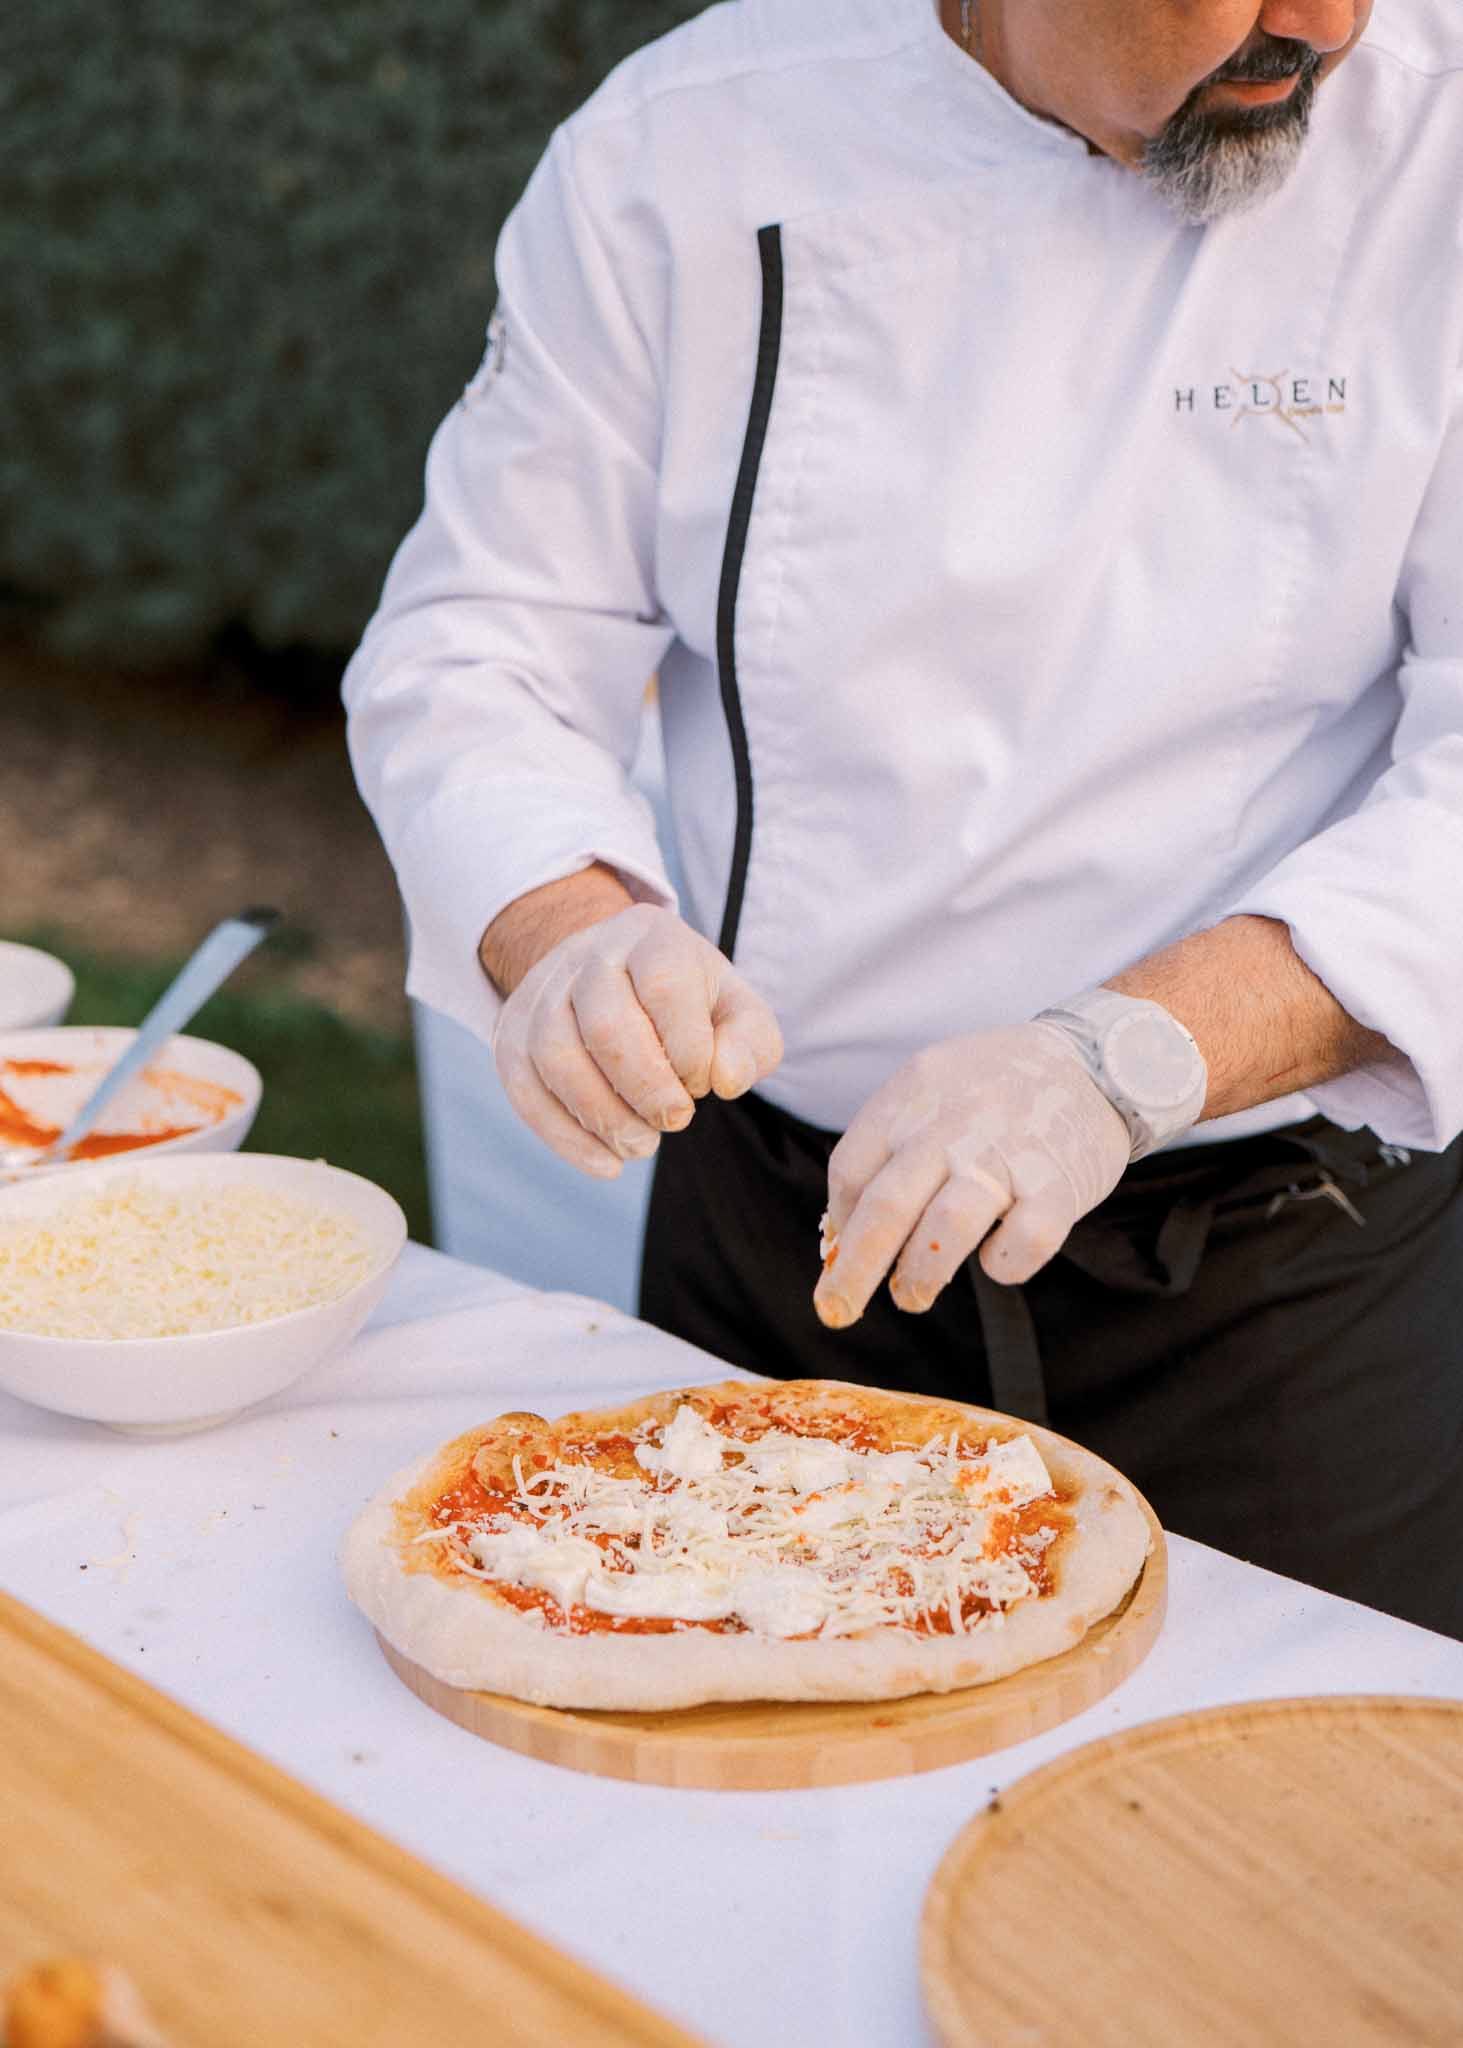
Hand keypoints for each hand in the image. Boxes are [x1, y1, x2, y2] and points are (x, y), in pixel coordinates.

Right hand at [493, 904, 782, 1176]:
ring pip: (557, 1056)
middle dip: (646, 1089)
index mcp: (651, 937)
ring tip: (642, 1144)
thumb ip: (750, 1043)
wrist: (612, 973)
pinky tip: (606, 1163)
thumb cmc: (687, 1002)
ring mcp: (542, 993)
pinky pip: (525, 1088)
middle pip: (606, 1025)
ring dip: (604, 1116)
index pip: (665, 987)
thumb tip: (726, 1081)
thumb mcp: (734, 1008)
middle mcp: (589, 955)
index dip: (688, 1051)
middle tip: (675, 1121)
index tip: (702, 1082)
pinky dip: (565, 1137)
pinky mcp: (512, 1034)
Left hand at [813, 1024, 1130, 1325]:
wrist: (1097, 1060)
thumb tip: (844, 1229)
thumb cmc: (999, 1087)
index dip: (841, 1219)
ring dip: (919, 1276)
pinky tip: (995, 1257)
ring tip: (913, 1295)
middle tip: (838, 1310)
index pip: (852, 1168)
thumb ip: (890, 1144)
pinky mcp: (1058, 1188)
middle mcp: (954, 1124)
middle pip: (885, 1207)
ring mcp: (1008, 1156)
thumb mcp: (934, 1086)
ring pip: (944, 1231)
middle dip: (854, 1272)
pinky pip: (1020, 1245)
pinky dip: (1001, 1264)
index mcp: (914, 1094)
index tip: (841, 1251)